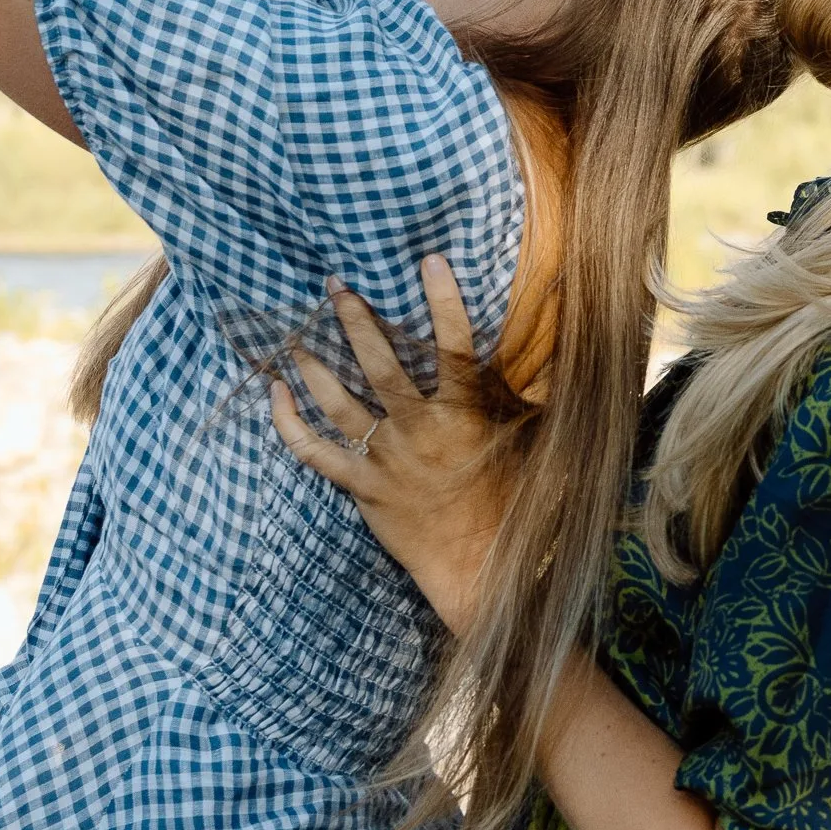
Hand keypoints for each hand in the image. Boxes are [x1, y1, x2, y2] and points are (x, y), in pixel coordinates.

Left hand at [269, 257, 509, 634]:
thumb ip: (530, 397)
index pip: (455, 346)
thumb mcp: (530, 444)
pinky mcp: (361, 487)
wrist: (479, 570)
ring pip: (338, 401)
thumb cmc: (511, 504)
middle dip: (354, 319)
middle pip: (379, 363)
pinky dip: (288, 424)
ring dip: (313, 364)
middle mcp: (419, 430)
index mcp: (463, 415)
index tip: (429, 259)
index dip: (444, 301)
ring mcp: (385, 459)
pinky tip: (274, 394)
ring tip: (295, 334)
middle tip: (334, 285)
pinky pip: (314, 453)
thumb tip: (556, 353)